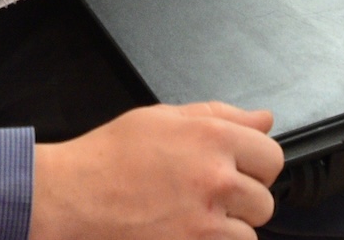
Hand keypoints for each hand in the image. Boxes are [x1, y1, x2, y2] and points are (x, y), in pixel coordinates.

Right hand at [30, 103, 281, 239]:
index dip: (254, 165)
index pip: (271, 156)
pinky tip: (185, 232)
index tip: (238, 170)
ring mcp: (206, 220)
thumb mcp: (163, 118)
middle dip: (241, 199)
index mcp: (211, 137)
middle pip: (264, 198)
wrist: (73, 197)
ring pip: (250, 232)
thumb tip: (263, 119)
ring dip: (227, 228)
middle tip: (206, 196)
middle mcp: (215, 178)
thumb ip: (220, 116)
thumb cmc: (110, 158)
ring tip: (192, 216)